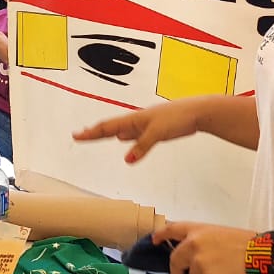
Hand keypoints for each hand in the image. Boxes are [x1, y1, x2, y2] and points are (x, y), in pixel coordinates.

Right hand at [72, 98, 200, 163]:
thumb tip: (127, 161)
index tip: (76, 135)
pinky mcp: (155, 129)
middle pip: (111, 127)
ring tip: (96, 135)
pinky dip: (125, 138)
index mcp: (134, 119)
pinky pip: (134, 134)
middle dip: (94, 132)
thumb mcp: (158, 133)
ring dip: (108, 133)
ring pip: (122, 130)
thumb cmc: (178, 118)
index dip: (91, 133)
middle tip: (80, 135)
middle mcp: (136, 121)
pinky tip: (124, 139)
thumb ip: (142, 146)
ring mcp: (145, 124)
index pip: (107, 127)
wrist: (197, 112)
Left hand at [152, 221, 255, 273]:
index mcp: (199, 232)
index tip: (155, 240)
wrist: (267, 261)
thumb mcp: (224, 235)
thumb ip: (205, 243)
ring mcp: (200, 267)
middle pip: (176, 262)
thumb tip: (197, 256)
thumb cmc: (253, 247)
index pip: (172, 230)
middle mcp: (194, 247)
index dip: (162, 235)